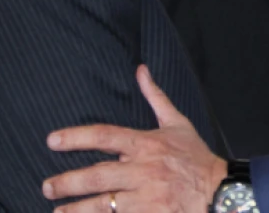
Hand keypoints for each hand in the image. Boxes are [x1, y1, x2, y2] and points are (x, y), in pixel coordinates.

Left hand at [42, 65, 227, 212]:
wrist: (220, 191)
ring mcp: (147, 197)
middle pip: (97, 176)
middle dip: (67, 182)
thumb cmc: (195, 157)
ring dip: (76, 210)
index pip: (105, 136)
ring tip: (57, 211)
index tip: (52, 141)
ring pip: (103, 205)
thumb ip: (155, 97)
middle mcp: (144, 170)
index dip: (76, 137)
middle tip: (47, 186)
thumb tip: (141, 70)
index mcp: (147, 144)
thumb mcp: (178, 123)